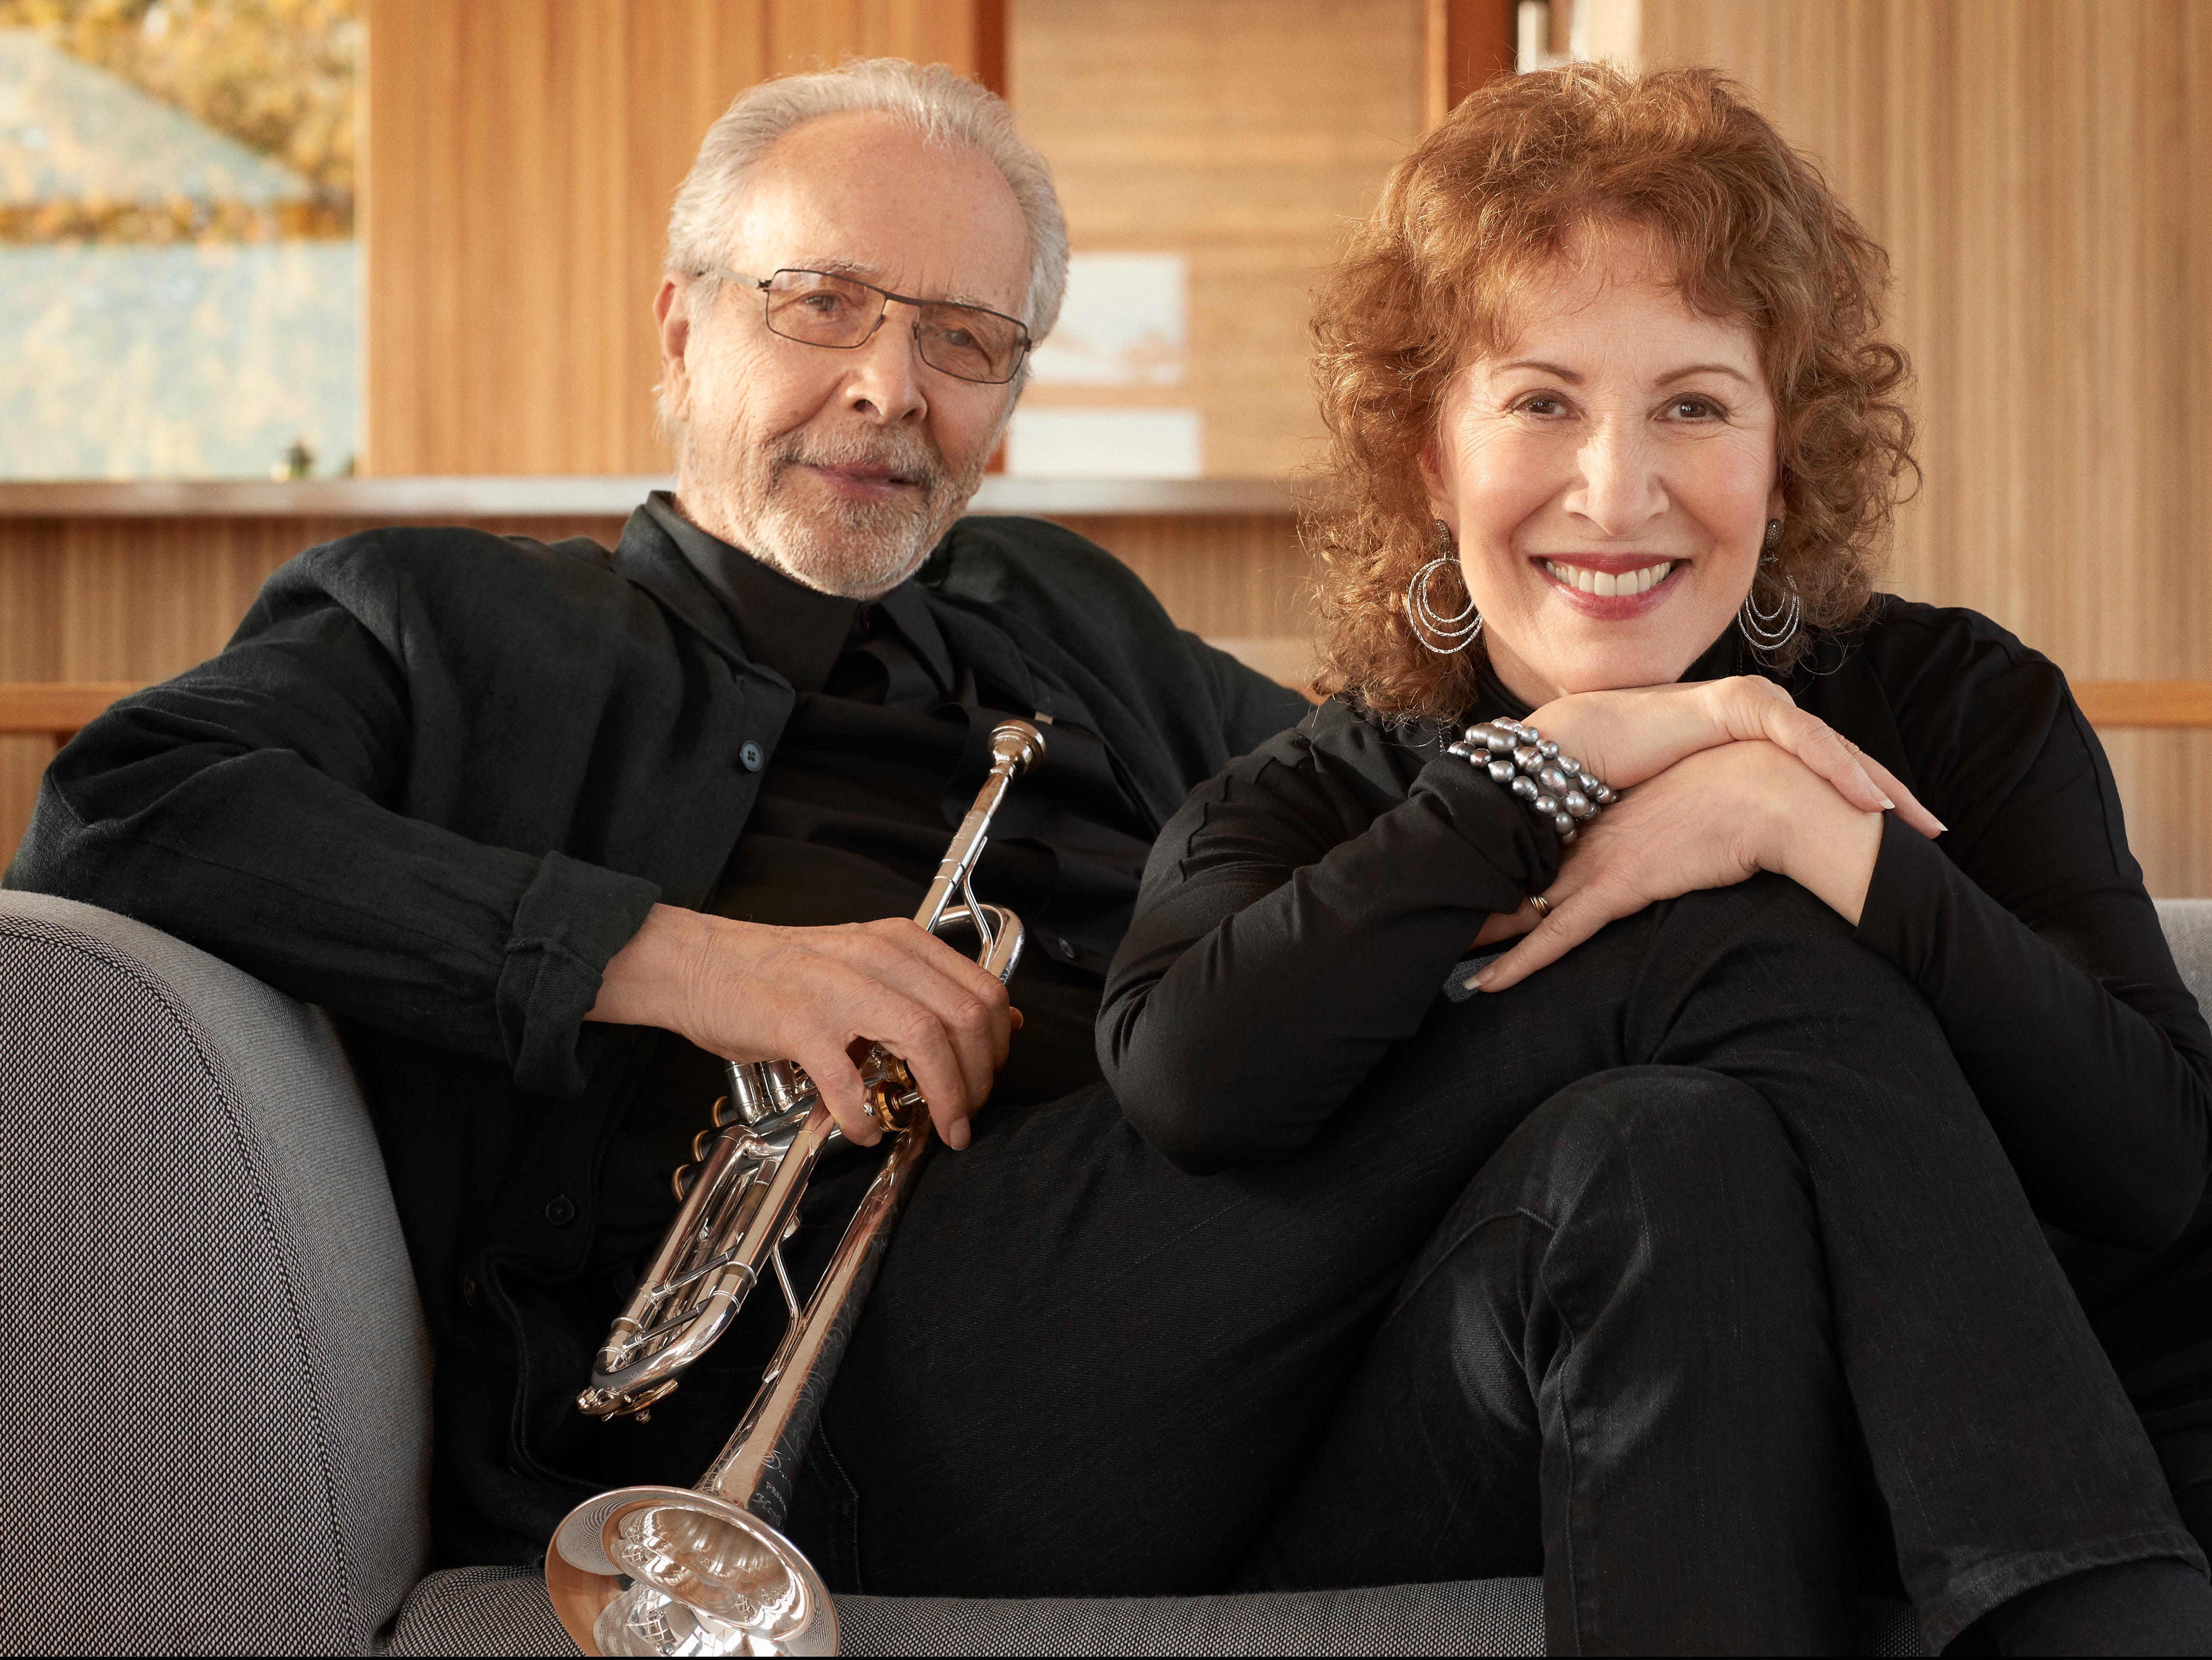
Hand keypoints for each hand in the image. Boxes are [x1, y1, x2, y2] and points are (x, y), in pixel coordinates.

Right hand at [588, 905, 1013, 1148]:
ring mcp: (838, 988)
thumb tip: (1005, 1018)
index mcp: (900, 943)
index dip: (1000, 1046)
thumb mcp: (869, 965)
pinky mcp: (797, 1023)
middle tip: (966, 1116)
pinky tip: (864, 1131)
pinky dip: (864, 1117)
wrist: (702, 964)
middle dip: (979, 1080)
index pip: (984, 992)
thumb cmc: (784, 974)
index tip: (988, 1079)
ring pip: (925, 1041)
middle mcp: (878, 957)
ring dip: (944, 1098)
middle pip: (966, 1019)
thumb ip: (931, 989)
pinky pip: (848, 1081)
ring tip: (940, 1130)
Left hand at [1470, 738, 1918, 992]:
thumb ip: (1669, 826)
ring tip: (1439, 948)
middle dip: (1476, 894)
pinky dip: (1519, 963)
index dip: (1503, 862)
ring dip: (1482, 931)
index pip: (1540, 842)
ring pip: (1524, 905)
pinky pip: (1555, 936)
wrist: (1773, 796)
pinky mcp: (1617, 887)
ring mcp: (1600, 861)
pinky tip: (1485, 983)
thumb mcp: (1695, 808)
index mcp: (1609, 814)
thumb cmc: (1748, 800)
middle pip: (1517, 871)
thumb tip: (1668, 841)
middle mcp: (1593, 835)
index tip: (1470, 874)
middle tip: (1431, 911)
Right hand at [1525, 677, 1943, 837]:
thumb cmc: (1623, 782)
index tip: (1905, 844)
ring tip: (1908, 820)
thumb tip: (1746, 865)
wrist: (1578, 750)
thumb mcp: (1691, 809)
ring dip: (1874, 782)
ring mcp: (1751, 704)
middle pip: (1841, 758)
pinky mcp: (1734, 704)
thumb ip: (1722, 822)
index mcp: (1753, 743)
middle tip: (1935, 833)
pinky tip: (1866, 797)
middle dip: (1891, 796)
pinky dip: (1837, 766)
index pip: (1823, 773)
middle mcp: (1760, 717)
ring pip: (1832, 745)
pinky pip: (1802, 737)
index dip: (1865, 804)